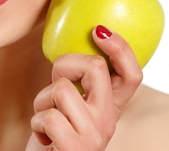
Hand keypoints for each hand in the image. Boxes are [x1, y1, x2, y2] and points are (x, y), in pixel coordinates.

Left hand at [26, 25, 142, 150]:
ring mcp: (94, 136)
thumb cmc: (52, 133)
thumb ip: (77, 80)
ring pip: (62, 89)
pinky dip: (37, 123)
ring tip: (47, 118)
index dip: (121, 48)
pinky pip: (49, 116)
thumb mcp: (69, 102)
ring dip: (43, 100)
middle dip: (66, 64)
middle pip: (96, 67)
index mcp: (111, 107)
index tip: (99, 30)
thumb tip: (74, 41)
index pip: (132, 74)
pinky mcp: (76, 150)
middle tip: (56, 81)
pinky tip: (44, 137)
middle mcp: (109, 121)